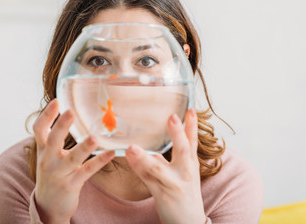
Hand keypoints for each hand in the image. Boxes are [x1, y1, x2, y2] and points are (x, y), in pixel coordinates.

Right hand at [33, 99, 114, 223]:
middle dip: (61, 126)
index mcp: (43, 150)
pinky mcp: (71, 184)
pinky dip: (99, 162)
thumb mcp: (47, 154)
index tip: (57, 101)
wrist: (48, 204)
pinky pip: (87, 171)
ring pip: (72, 159)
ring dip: (83, 148)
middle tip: (71, 112)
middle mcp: (48, 160)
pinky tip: (111, 153)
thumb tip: (66, 112)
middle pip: (53, 141)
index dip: (46, 115)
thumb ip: (54, 137)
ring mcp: (59, 173)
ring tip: (94, 137)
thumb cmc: (52, 173)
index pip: (39, 129)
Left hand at [125, 109, 206, 223]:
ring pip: (158, 168)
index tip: (191, 109)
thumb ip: (169, 158)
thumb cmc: (183, 193)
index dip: (192, 125)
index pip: (193, 142)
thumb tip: (153, 143)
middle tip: (172, 117)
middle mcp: (185, 172)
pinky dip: (137, 167)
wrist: (189, 222)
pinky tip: (128, 157)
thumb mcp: (183, 173)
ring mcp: (174, 184)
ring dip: (145, 157)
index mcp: (191, 164)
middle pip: (183, 150)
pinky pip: (147, 179)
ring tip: (132, 147)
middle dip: (178, 133)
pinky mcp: (163, 194)